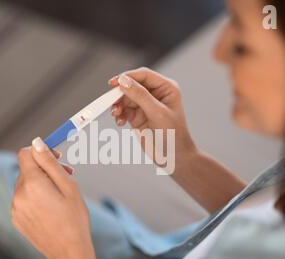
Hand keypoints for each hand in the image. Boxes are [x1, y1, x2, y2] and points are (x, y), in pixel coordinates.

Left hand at [12, 138, 106, 258]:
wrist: (68, 252)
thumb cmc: (74, 218)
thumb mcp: (68, 186)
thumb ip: (50, 163)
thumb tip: (36, 143)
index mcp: (32, 183)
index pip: (25, 153)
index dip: (41, 151)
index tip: (57, 157)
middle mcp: (18, 194)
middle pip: (27, 169)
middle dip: (45, 169)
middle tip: (67, 175)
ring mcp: (15, 208)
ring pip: (25, 184)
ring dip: (41, 183)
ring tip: (60, 195)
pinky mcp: (16, 219)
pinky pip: (24, 199)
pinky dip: (35, 198)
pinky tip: (51, 209)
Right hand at [110, 68, 245, 211]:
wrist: (174, 157)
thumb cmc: (173, 135)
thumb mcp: (157, 113)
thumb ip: (140, 95)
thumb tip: (123, 81)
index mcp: (166, 88)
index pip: (144, 75)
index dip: (128, 76)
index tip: (114, 82)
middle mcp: (155, 94)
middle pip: (131, 85)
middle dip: (120, 93)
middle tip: (111, 101)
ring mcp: (145, 105)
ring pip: (125, 98)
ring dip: (118, 105)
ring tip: (116, 114)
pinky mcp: (137, 116)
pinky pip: (124, 110)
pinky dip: (119, 115)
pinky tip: (120, 122)